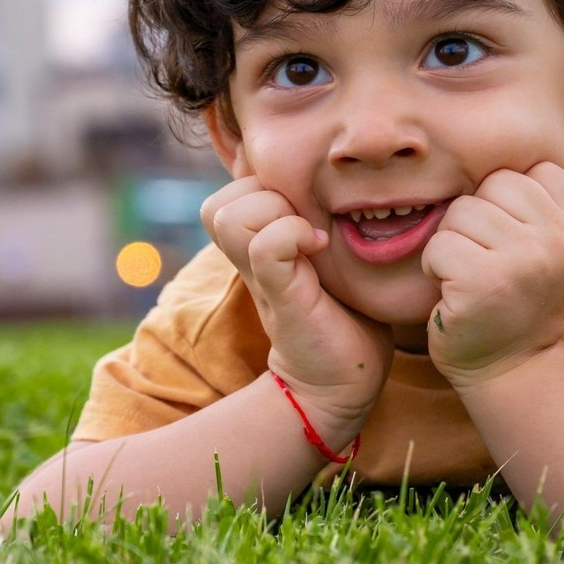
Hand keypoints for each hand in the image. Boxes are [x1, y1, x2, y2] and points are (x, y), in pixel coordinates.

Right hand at [201, 175, 392, 440]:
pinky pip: (264, 246)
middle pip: (218, 203)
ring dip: (274, 213)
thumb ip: (316, 225)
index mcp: (257, 246)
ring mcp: (260, 278)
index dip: (263, 187)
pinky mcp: (281, 296)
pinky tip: (321, 247)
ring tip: (310, 234)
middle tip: (304, 220)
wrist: (344, 380)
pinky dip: (292, 235)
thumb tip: (331, 183)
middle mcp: (249, 260)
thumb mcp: (327, 258)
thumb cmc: (345, 314)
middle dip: (265, 196)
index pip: (228, 194)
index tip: (304, 209)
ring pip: (228, 216)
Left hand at [421, 162, 563, 392]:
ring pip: (463, 211)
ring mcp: (527, 261)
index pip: (531, 171)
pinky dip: (437, 267)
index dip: (507, 204)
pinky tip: (456, 293)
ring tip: (472, 277)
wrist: (509, 367)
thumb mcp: (547, 243)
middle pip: (494, 184)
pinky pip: (440, 244)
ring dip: (454, 244)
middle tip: (489, 263)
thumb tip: (490, 136)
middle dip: (478, 220)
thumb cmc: (516, 295)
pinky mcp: (485, 282)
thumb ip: (535, 199)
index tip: (514, 245)